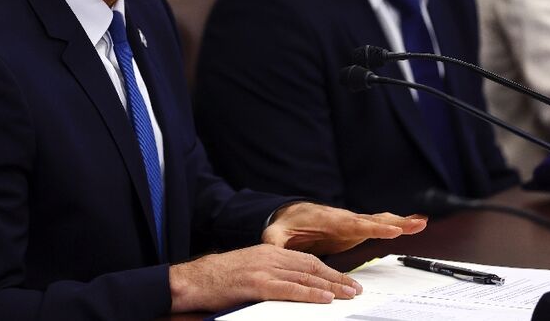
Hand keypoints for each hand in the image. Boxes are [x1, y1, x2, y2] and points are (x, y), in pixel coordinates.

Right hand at [169, 244, 361, 312]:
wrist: (193, 280)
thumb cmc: (218, 278)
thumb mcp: (248, 268)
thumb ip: (270, 273)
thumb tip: (292, 285)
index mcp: (268, 251)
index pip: (306, 260)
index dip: (329, 270)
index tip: (345, 280)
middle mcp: (269, 256)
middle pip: (311, 267)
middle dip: (336, 278)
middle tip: (355, 288)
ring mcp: (263, 270)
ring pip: (305, 277)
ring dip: (331, 287)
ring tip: (348, 294)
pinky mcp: (256, 284)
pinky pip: (289, 289)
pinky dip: (310, 294)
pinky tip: (325, 298)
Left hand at [262, 202, 426, 254]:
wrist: (291, 215)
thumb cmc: (287, 225)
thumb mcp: (277, 233)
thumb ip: (275, 241)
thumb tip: (271, 248)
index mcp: (328, 219)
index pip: (353, 223)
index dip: (372, 226)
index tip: (391, 228)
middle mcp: (344, 218)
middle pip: (371, 220)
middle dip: (392, 222)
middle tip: (414, 224)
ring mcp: (352, 222)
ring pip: (378, 220)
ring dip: (400, 222)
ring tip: (421, 222)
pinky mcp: (357, 227)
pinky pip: (379, 224)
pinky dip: (397, 223)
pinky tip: (416, 223)